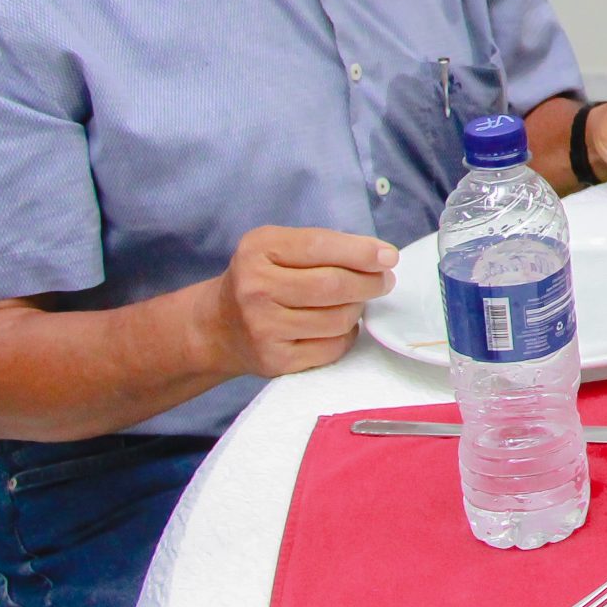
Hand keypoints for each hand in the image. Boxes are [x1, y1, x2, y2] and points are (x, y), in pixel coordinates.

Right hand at [197, 226, 396, 379]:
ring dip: (358, 309)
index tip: (389, 257)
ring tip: (356, 301)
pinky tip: (339, 325)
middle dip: (370, 282)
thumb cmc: (262, 278)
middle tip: (384, 280)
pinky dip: (347, 335)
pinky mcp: (275, 361)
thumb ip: (324, 245)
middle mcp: (255, 289)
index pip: (321, 246)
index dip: (362, 252)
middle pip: (333, 286)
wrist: (217, 327)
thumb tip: (381, 257)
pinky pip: (332, 347)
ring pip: (339, 319)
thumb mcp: (278, 247)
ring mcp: (263, 328)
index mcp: (258, 250)